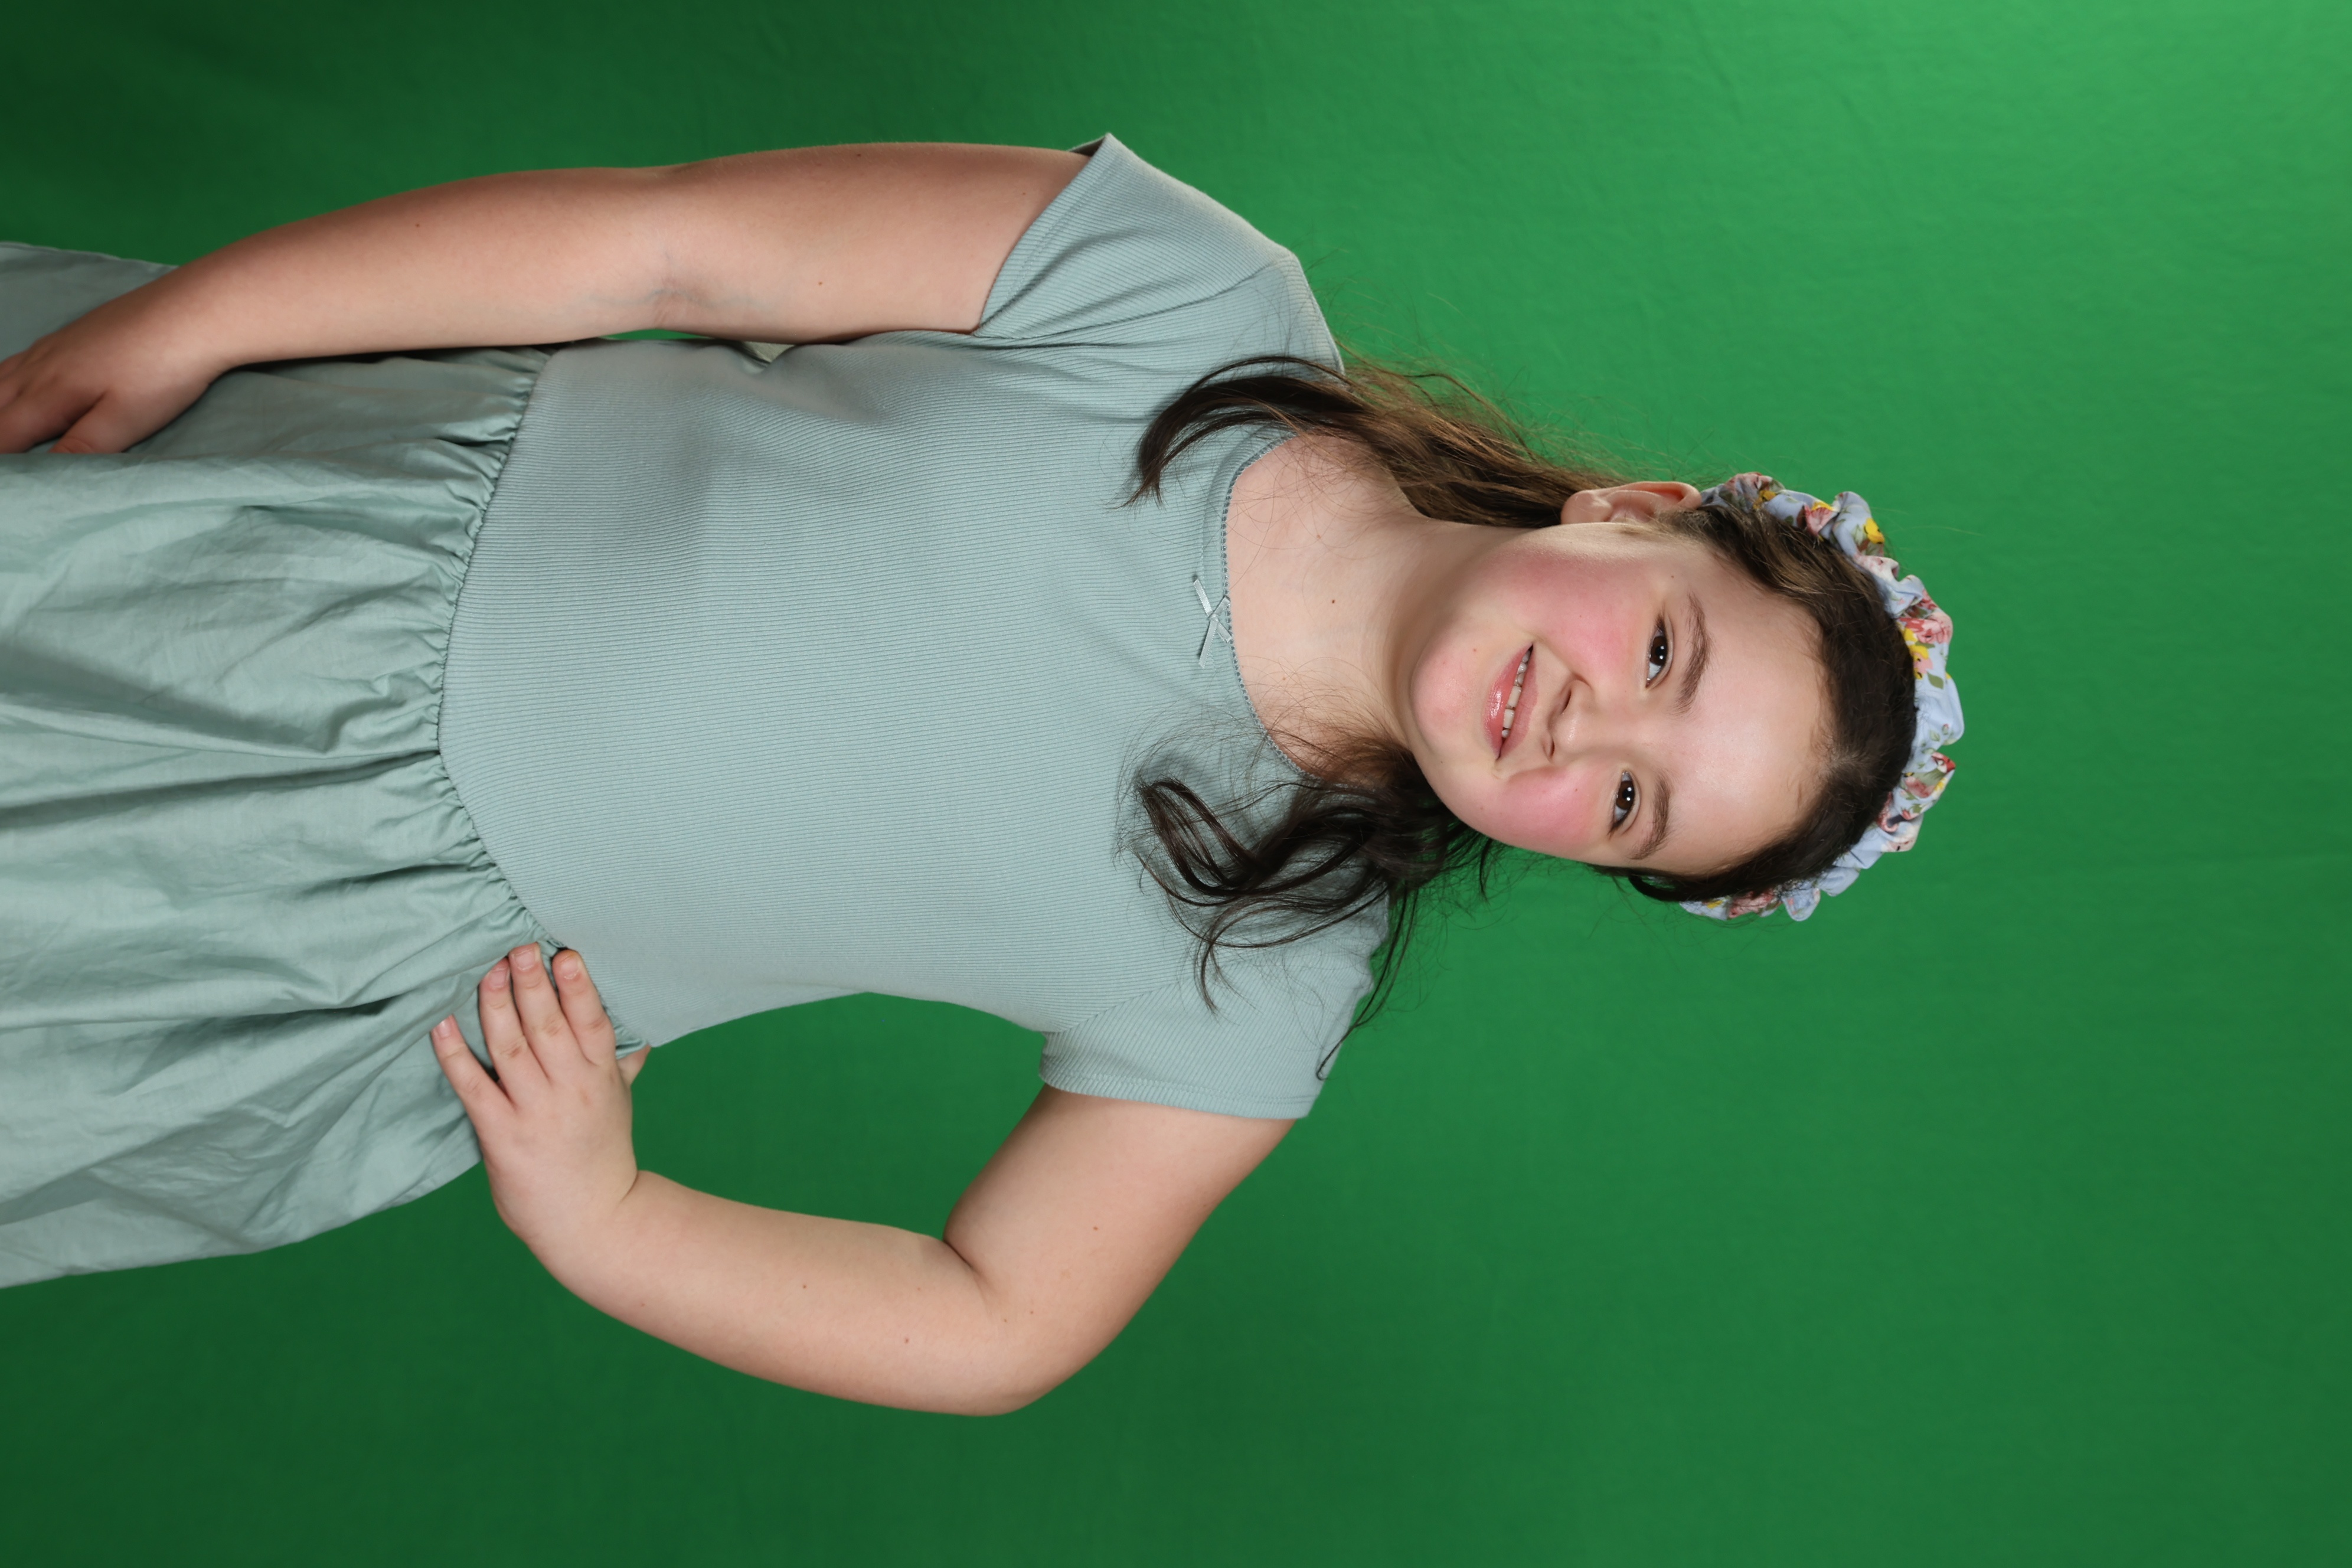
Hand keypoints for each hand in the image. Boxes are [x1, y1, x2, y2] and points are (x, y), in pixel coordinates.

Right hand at [0, 276, 230, 453]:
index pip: (2, 434)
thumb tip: (41, 474)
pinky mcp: (67, 335)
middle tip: (5, 456)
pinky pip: (16, 362)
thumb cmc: (162, 373)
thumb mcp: (125, 421)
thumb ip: (81, 448)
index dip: (0, 461)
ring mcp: (50, 348)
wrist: (191, 313)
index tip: (8, 481)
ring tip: (4, 427)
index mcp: (48, 395)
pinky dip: (3, 381)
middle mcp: (37, 368)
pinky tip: (15, 389)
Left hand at [430, 945, 649, 1262]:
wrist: (594, 1221)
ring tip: (486, 971)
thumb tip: (639, 1032)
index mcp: (601, 1076)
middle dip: (532, 984)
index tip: (563, 953)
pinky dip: (456, 1053)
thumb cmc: (602, 1156)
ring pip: (512, 1048)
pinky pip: (474, 1087)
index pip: (591, 1021)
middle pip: (549, 1026)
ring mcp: (536, 1112)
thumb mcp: (619, 1104)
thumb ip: (622, 1064)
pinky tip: (441, 1024)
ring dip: (496, 1006)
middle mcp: (571, 1089)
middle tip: (517, 947)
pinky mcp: (503, 1136)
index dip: (577, 986)